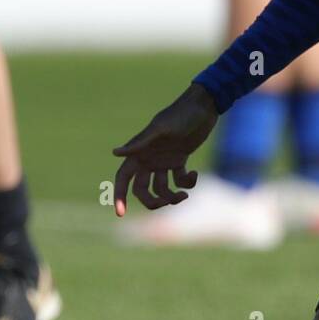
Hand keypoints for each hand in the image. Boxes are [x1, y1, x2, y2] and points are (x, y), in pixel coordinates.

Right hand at [112, 84, 217, 216]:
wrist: (203, 106)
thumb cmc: (180, 114)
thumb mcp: (160, 129)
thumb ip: (139, 143)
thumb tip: (115, 153)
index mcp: (140, 152)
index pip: (123, 178)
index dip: (119, 195)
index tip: (120, 213)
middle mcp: (149, 159)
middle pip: (142, 189)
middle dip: (152, 201)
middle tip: (166, 203)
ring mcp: (164, 161)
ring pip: (161, 189)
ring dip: (171, 197)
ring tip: (184, 195)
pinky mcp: (179, 160)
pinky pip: (179, 180)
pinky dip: (186, 183)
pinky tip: (194, 174)